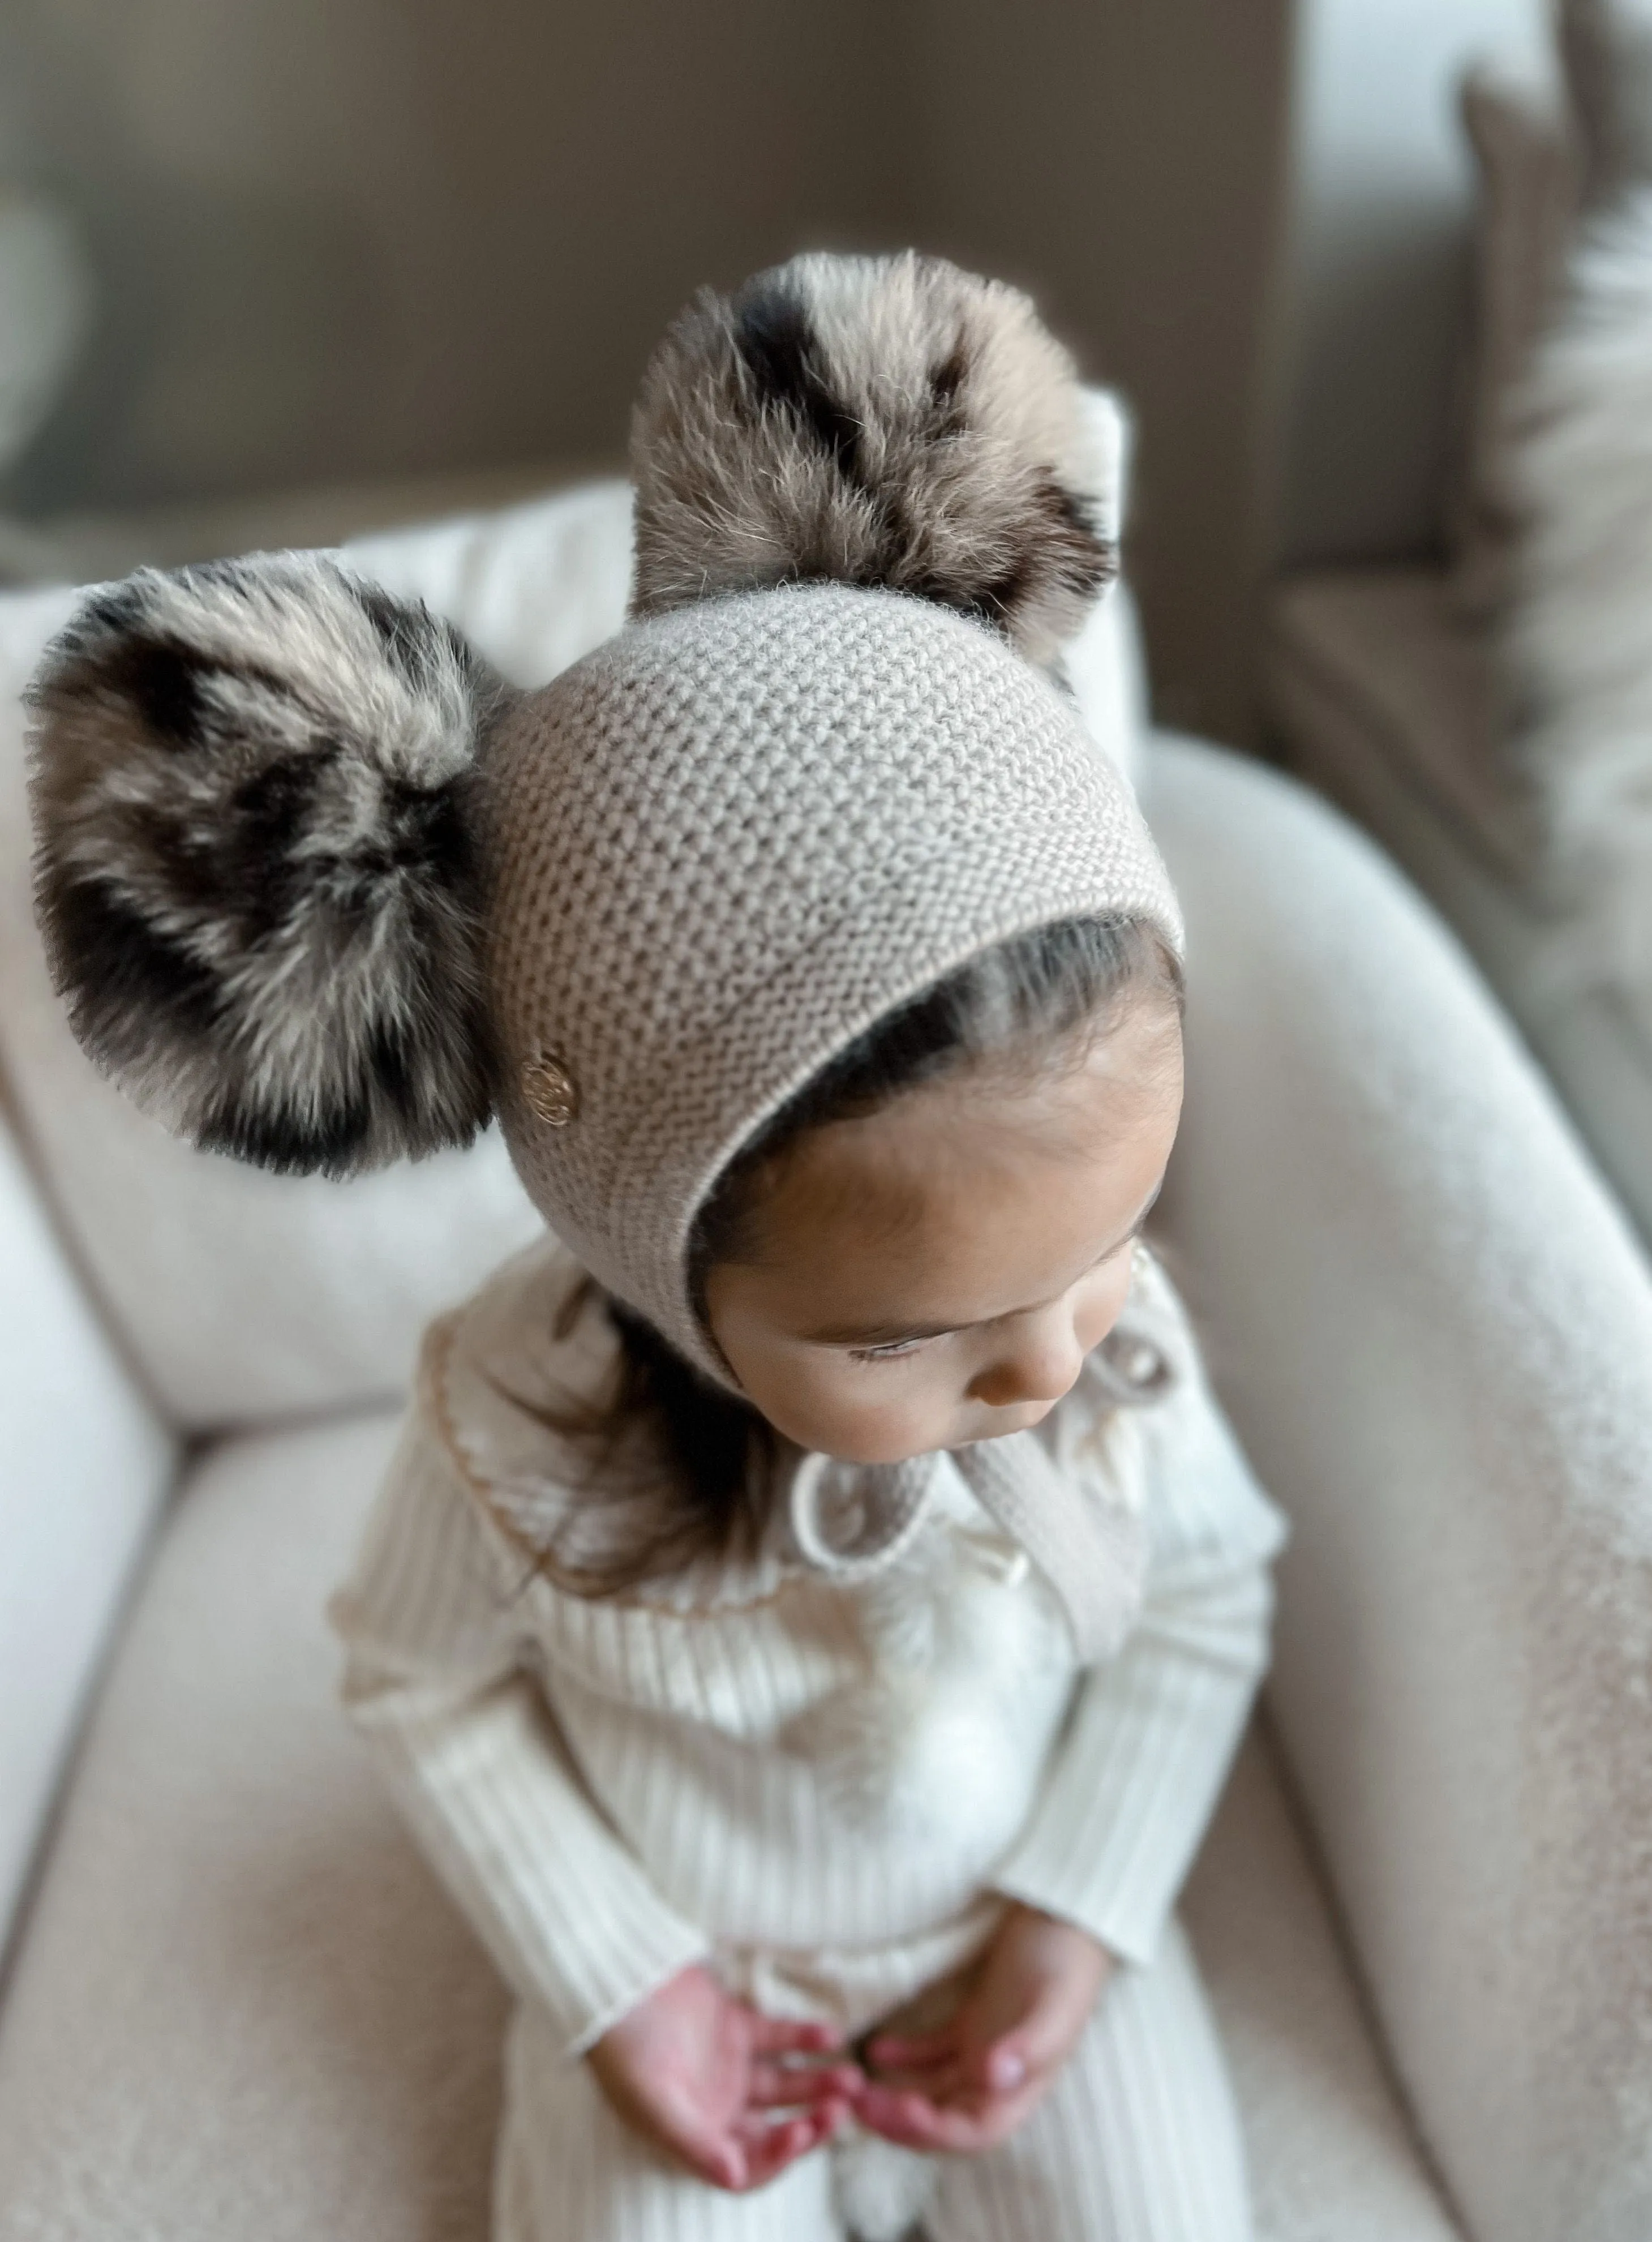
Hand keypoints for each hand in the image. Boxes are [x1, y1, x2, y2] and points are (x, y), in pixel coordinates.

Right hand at [588, 1963, 858, 2191]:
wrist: (613, 1981)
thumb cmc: (622, 2047)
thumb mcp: (652, 2100)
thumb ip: (693, 2142)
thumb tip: (734, 2180)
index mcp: (696, 2136)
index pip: (749, 2164)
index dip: (778, 2156)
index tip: (803, 2133)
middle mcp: (717, 2108)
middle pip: (776, 2127)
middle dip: (812, 2123)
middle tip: (844, 2107)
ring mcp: (729, 2068)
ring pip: (785, 2086)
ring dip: (817, 2083)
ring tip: (852, 2077)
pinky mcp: (735, 2027)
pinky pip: (779, 2040)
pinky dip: (805, 2040)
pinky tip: (831, 2036)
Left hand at [857, 1902, 1113, 2153]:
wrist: (1072, 1918)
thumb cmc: (1069, 1961)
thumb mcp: (1055, 2004)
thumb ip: (1030, 2045)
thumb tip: (994, 2079)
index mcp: (1024, 2088)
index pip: (973, 2133)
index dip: (934, 2131)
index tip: (899, 2106)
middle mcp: (1001, 2080)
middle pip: (944, 2119)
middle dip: (900, 2120)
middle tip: (857, 2103)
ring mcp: (985, 2052)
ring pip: (932, 2090)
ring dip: (895, 2094)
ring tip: (855, 2083)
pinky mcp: (973, 2023)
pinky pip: (931, 2053)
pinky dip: (903, 2056)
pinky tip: (877, 2048)